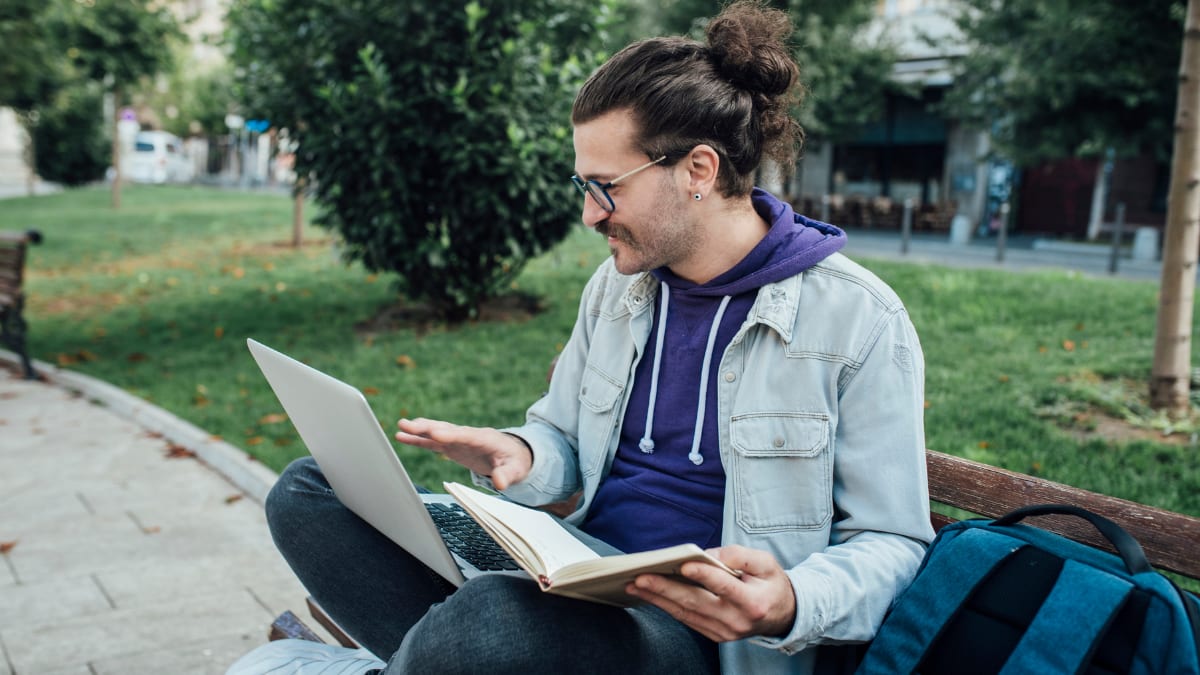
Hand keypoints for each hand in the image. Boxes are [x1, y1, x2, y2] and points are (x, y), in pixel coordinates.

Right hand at [395, 418, 532, 490]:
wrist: (513, 455)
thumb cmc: (515, 461)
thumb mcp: (516, 469)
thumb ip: (507, 474)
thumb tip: (500, 482)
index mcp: (485, 438)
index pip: (466, 436)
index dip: (450, 435)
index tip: (435, 433)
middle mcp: (468, 436)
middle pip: (446, 430)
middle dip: (427, 428)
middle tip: (408, 424)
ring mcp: (459, 440)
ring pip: (437, 433)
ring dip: (419, 430)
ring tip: (401, 426)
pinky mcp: (452, 446)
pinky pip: (433, 442)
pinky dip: (419, 439)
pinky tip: (404, 436)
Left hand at [625, 545, 796, 641]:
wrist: (782, 615)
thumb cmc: (770, 583)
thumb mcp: (766, 563)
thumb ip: (740, 555)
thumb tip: (707, 554)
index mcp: (753, 602)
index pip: (724, 587)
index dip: (704, 575)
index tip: (683, 565)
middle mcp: (736, 621)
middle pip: (696, 602)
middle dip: (665, 589)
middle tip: (641, 577)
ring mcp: (724, 632)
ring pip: (686, 613)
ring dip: (658, 598)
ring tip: (636, 585)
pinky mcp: (714, 635)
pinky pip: (687, 620)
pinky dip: (667, 606)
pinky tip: (651, 595)